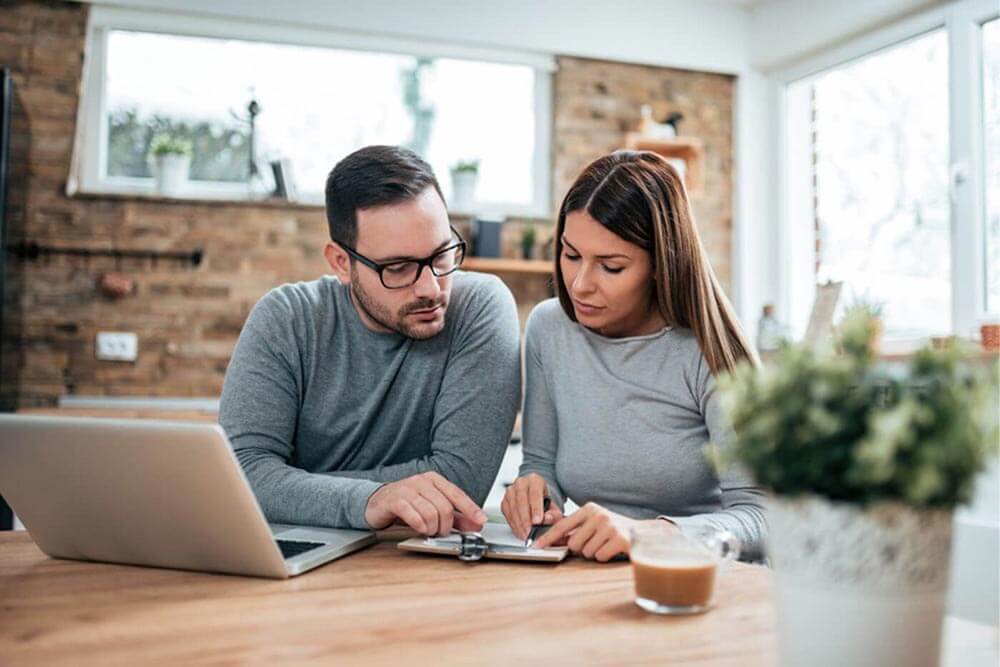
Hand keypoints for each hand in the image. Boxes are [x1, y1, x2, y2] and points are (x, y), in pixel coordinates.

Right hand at [364, 471, 487, 535]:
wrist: (377, 502)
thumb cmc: (407, 504)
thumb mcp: (433, 508)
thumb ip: (456, 517)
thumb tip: (476, 524)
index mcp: (434, 480)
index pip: (457, 494)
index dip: (471, 509)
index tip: (481, 521)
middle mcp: (421, 481)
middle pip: (445, 507)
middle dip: (446, 525)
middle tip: (441, 532)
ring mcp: (407, 489)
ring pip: (431, 512)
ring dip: (433, 528)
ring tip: (429, 531)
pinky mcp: (394, 500)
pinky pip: (414, 515)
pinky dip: (420, 526)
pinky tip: (419, 528)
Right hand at [501, 473, 563, 539]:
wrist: (536, 499)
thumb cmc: (544, 502)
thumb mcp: (554, 508)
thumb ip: (554, 514)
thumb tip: (547, 519)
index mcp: (535, 480)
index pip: (535, 493)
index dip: (536, 508)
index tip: (537, 521)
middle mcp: (521, 483)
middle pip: (521, 500)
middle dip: (526, 518)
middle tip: (530, 531)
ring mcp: (511, 491)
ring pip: (512, 507)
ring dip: (518, 523)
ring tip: (525, 534)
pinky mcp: (504, 501)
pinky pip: (507, 513)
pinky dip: (513, 524)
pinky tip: (519, 531)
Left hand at [532, 502, 645, 561]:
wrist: (644, 533)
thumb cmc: (614, 530)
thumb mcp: (594, 523)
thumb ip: (575, 529)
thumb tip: (553, 540)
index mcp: (589, 509)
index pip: (562, 525)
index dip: (548, 537)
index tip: (536, 546)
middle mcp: (598, 515)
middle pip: (574, 543)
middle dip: (582, 549)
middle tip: (596, 543)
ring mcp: (609, 526)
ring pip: (586, 552)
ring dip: (595, 553)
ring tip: (606, 545)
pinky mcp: (619, 539)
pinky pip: (600, 556)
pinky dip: (605, 557)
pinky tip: (613, 549)